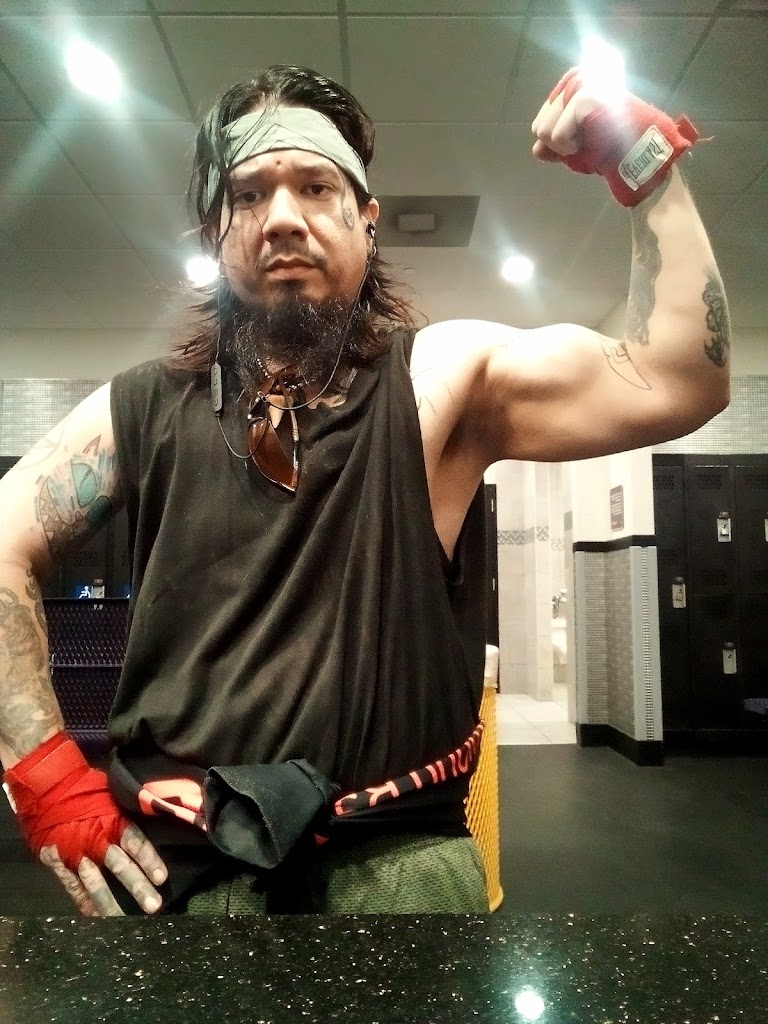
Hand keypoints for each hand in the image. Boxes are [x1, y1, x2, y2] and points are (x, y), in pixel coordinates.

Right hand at [4, 731, 167, 915]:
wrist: (47, 788)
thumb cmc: (85, 787)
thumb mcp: (112, 794)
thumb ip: (129, 810)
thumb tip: (156, 812)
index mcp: (113, 820)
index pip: (136, 842)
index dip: (149, 860)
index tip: (162, 878)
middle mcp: (97, 840)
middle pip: (120, 867)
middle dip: (138, 887)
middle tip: (154, 906)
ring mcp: (77, 855)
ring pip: (96, 884)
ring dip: (112, 904)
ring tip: (125, 921)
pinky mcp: (59, 864)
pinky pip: (74, 888)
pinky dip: (86, 904)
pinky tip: (97, 918)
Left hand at [531, 75, 605, 161]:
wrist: (636, 153)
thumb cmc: (610, 148)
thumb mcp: (575, 145)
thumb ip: (554, 142)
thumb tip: (537, 149)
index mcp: (572, 82)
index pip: (541, 120)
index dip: (558, 140)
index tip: (582, 139)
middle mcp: (574, 77)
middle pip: (539, 126)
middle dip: (559, 144)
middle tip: (587, 140)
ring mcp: (579, 84)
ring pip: (543, 132)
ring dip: (565, 147)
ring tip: (590, 138)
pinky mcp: (583, 97)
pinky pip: (556, 136)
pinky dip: (570, 148)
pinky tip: (592, 139)